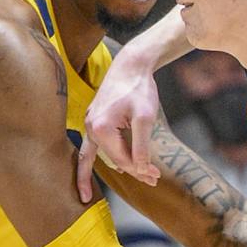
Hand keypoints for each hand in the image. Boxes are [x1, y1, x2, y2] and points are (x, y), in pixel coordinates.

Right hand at [81, 58, 161, 197]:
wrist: (130, 65)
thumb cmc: (138, 88)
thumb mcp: (145, 118)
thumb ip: (141, 146)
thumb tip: (140, 170)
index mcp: (100, 128)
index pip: (121, 160)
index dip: (140, 170)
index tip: (156, 176)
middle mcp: (90, 127)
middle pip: (113, 159)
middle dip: (133, 171)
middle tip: (154, 180)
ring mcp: (89, 124)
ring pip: (104, 155)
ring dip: (122, 166)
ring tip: (143, 177)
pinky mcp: (93, 120)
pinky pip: (92, 147)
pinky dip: (100, 160)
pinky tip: (117, 169)